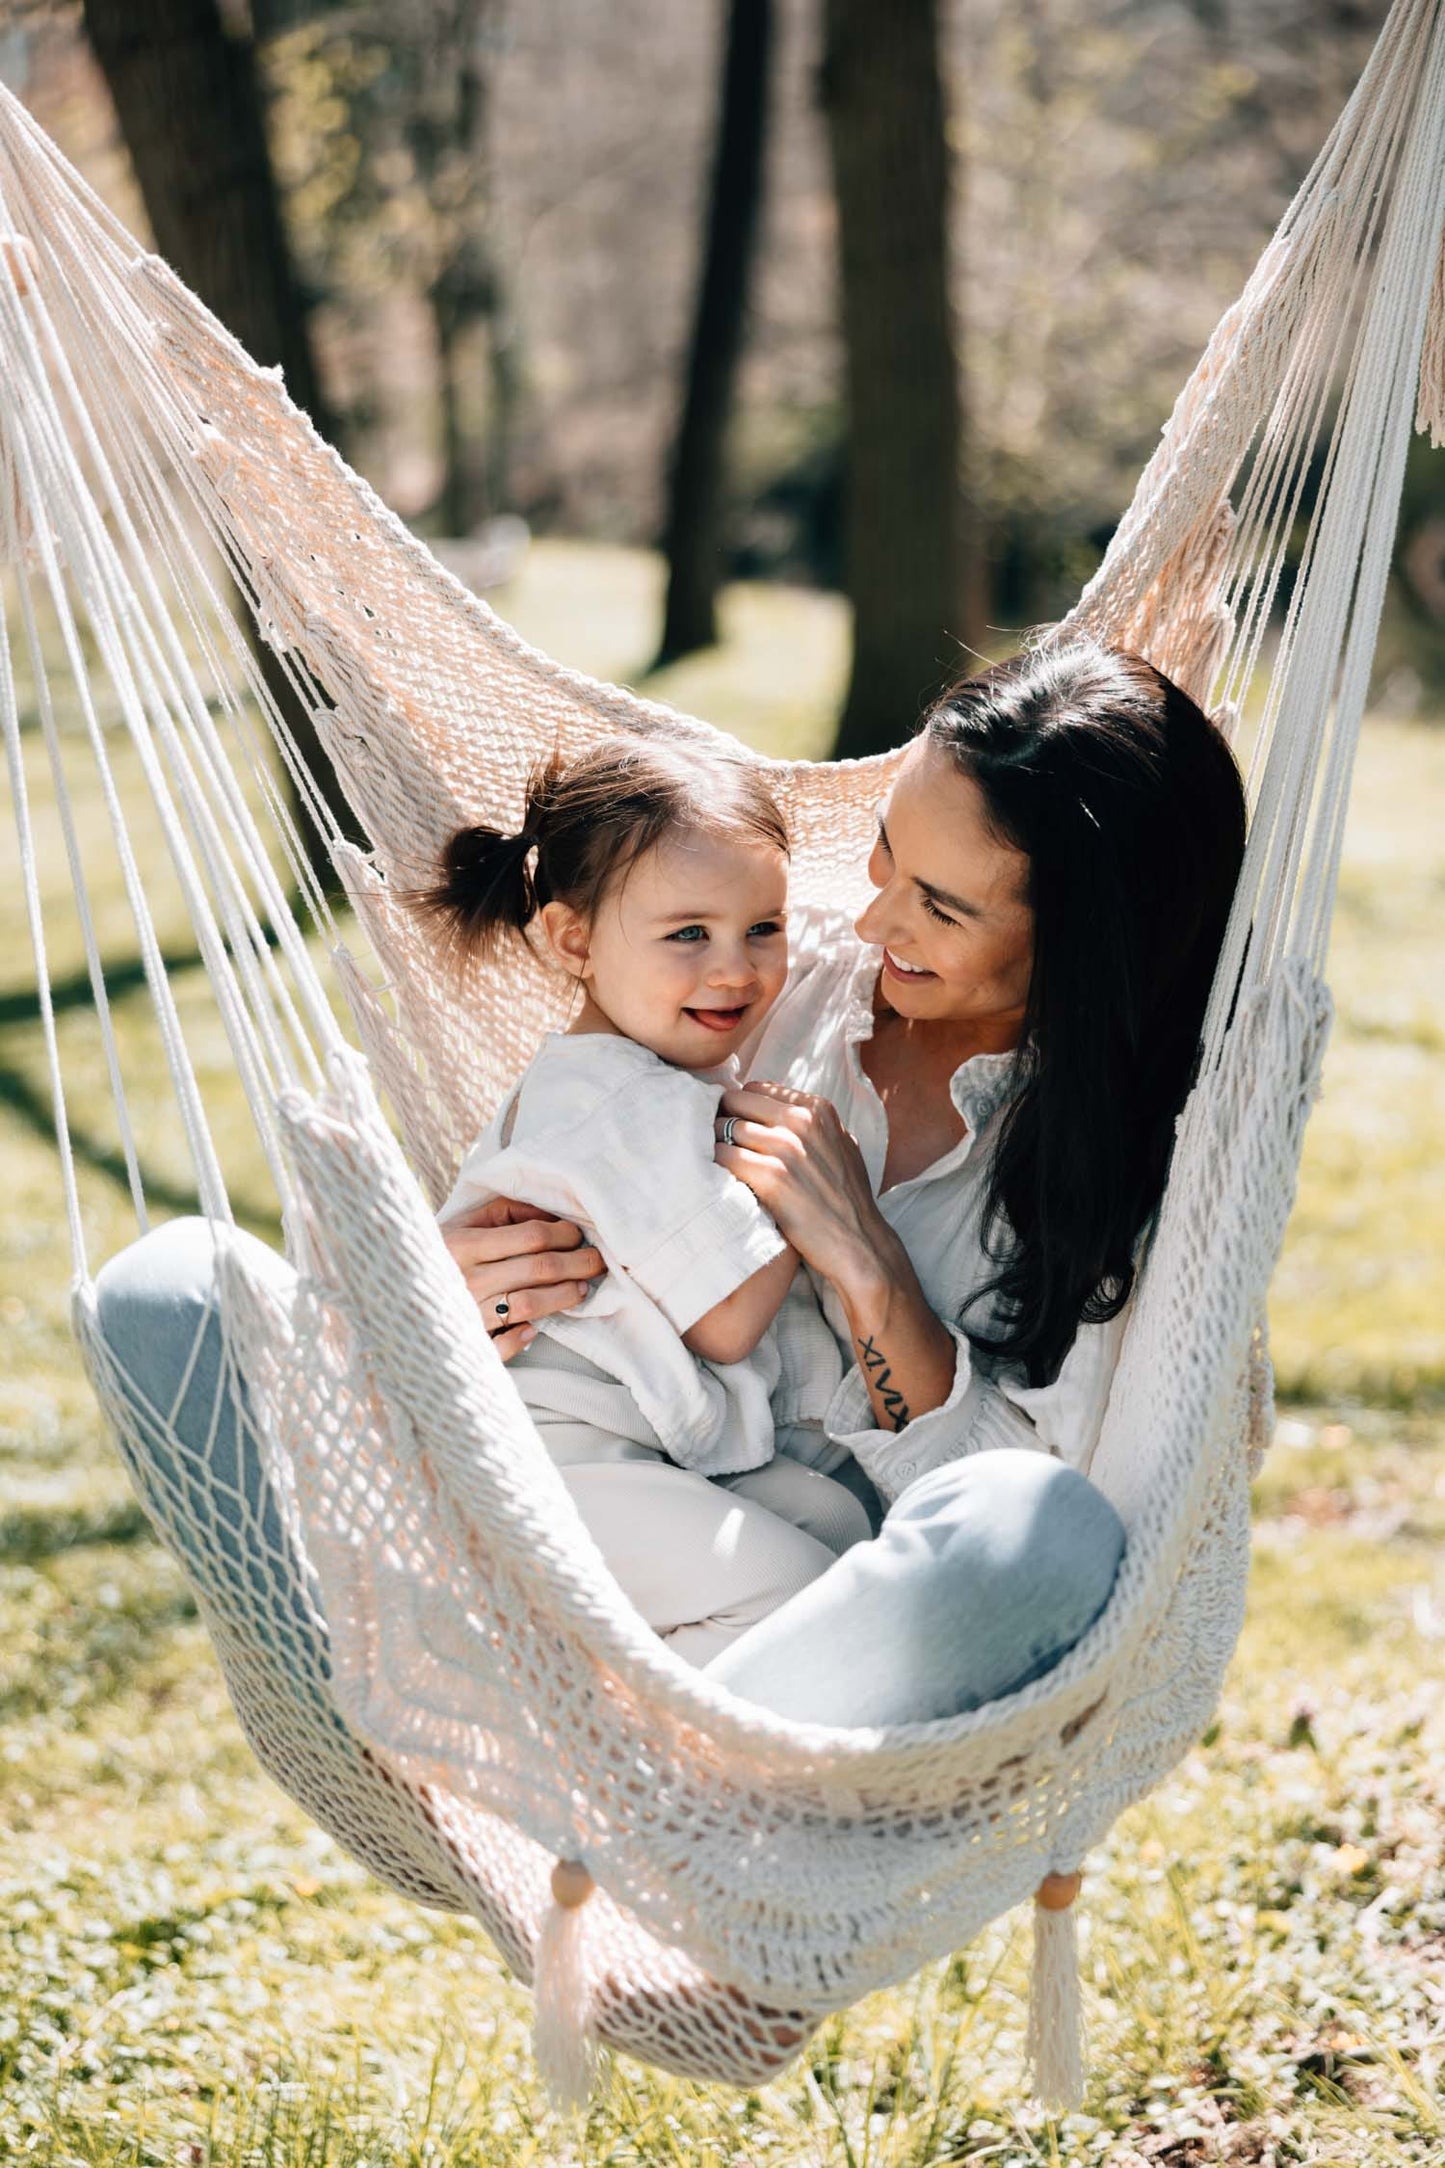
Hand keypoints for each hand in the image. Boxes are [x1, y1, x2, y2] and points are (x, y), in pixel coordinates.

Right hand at [438, 1196, 603, 1360]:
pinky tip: (535, 1329)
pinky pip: (499, 1347)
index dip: (564, 1234)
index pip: (530, 1236)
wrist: (395, 1292)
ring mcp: (465, 1315)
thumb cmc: (440, 1253)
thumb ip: (505, 1211)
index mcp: (464, 1245)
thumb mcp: (464, 1223)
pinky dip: (520, 1339)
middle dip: (577, 1264)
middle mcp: (466, 1279)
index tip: (579, 1234)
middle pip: (538, 1269)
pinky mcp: (465, 1344)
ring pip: (528, 1306)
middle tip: (598, 1262)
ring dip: (563, 1297)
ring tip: (582, 1289)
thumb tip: (550, 1211)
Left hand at [715, 1080, 902, 1305]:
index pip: (755, 1089)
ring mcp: (786, 1147)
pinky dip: (714, 1166)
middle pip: (735, 1102)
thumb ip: (813, 1123)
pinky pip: (722, 1156)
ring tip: (716, 1164)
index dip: (740, 1109)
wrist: (858, 1243)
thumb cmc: (847, 1199)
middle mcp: (802, 1121)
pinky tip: (718, 1180)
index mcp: (817, 1109)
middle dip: (722, 1120)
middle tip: (717, 1144)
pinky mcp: (771, 1177)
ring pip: (724, 1127)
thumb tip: (776, 1108)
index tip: (735, 1128)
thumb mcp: (841, 1145)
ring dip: (714, 1145)